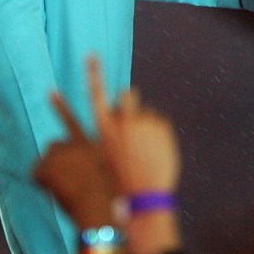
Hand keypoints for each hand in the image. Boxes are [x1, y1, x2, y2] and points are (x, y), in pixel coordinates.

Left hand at [32, 92, 114, 230]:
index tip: (51, 91)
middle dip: (56, 141)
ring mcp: (61, 152)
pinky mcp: (48, 165)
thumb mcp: (114, 177)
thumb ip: (103, 166)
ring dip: (52, 173)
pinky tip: (58, 192)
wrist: (102, 213)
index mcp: (94, 145)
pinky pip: (37, 175)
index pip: (76, 122)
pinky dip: (43, 185)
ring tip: (68, 189)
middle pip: (55, 144)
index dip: (62, 107)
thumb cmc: (112, 201)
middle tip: (54, 114)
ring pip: (46, 160)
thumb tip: (92, 170)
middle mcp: (77, 143)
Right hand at [85, 56, 179, 196]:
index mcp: (103, 127)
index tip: (91, 56)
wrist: (144, 198)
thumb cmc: (121, 181)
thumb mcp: (105, 157)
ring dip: (145, 123)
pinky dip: (158, 133)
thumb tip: (120, 113)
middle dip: (129, 104)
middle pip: (126, 95)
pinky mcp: (161, 125)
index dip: (93, 73)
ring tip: (146, 149)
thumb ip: (111, 132)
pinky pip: (160, 121)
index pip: (95, 93)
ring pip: (145, 111)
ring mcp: (143, 121)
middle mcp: (122, 119)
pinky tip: (156, 152)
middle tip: (134, 126)